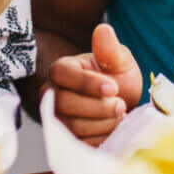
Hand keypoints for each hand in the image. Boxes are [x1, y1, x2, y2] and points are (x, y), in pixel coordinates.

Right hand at [44, 24, 141, 145]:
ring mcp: (56, 118)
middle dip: (98, 107)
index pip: (63, 74)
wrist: (120, 108)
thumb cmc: (117, 79)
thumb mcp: (120, 62)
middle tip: (121, 106)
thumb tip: (103, 29)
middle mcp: (52, 94)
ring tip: (119, 116)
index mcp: (62, 69)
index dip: (87, 83)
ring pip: (73, 125)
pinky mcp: (65, 140)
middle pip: (64, 103)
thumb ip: (110, 50)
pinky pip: (80, 144)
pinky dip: (101, 138)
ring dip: (103, 123)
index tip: (113, 88)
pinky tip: (112, 129)